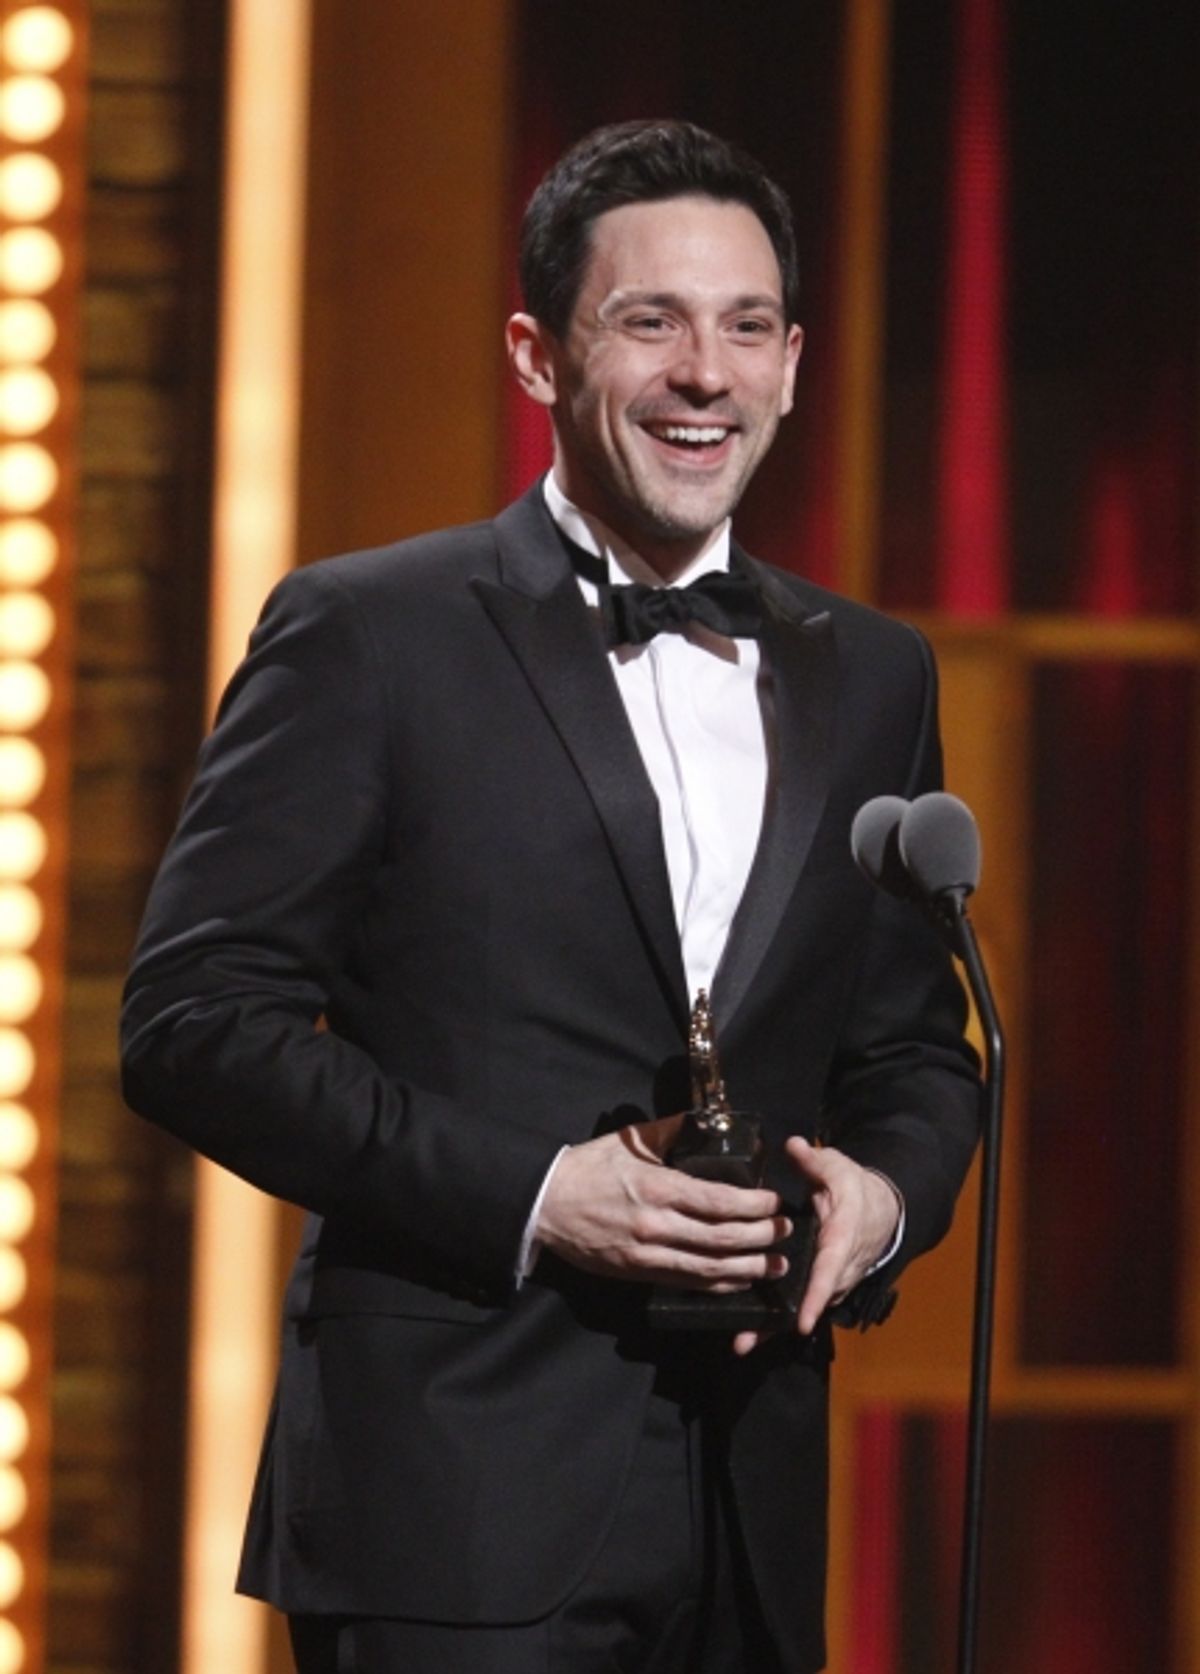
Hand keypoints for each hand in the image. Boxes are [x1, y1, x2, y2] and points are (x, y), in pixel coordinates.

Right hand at [536, 1115, 791, 1290]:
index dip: (753, 1206)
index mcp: (658, 1187)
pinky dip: (717, 1284)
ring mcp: (647, 1253)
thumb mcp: (629, 1140)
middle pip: (721, 1237)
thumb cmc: (588, 1168)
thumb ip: (671, 1131)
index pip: (718, 1200)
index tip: (773, 1203)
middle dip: (760, 1237)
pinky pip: (686, 1281)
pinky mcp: (639, 1272)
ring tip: (775, 1265)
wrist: (546, 1205)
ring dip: (748, 1268)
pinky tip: (739, 1281)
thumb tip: (706, 1121)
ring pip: (708, 1267)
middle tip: (785, 1233)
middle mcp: (656, 1224)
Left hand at [732, 1136, 900, 1353]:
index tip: (801, 1322)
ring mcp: (832, 1282)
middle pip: (812, 1301)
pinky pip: (803, 1304)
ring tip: (742, 1343)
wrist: (881, 1210)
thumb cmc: (855, 1187)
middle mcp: (839, 1268)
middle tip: (746, 1342)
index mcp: (842, 1238)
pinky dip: (778, 1321)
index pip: (829, 1271)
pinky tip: (750, 1334)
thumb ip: (814, 1161)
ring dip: (775, 1328)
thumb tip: (793, 1145)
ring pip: (805, 1308)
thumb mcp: (837, 1167)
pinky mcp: (823, 1287)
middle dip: (781, 1323)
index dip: (815, 1297)